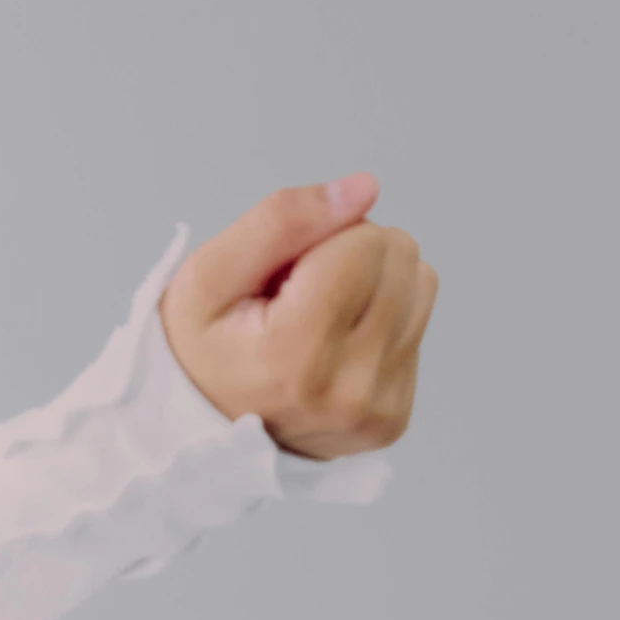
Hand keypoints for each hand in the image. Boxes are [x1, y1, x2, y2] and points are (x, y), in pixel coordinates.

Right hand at [157, 172, 436, 460]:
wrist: (198, 432)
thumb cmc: (199, 347)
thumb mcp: (207, 273)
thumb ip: (281, 219)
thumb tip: (365, 187)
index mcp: (294, 354)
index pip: (363, 242)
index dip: (319, 237)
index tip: (279, 276)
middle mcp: (347, 390)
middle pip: (400, 258)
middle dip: (349, 254)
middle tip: (296, 294)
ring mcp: (378, 409)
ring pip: (420, 285)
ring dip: (371, 284)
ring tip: (316, 316)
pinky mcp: (396, 417)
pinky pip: (418, 326)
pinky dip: (378, 321)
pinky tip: (331, 343)